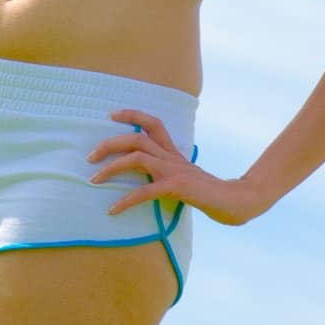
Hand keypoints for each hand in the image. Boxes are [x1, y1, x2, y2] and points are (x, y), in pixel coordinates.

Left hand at [86, 107, 264, 226]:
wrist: (235, 203)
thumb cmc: (208, 193)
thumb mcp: (184, 177)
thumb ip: (166, 172)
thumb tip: (145, 177)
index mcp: (173, 152)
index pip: (153, 123)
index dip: (132, 114)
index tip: (111, 114)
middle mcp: (172, 157)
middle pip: (137, 138)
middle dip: (109, 143)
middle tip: (89, 156)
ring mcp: (174, 170)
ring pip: (137, 157)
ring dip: (111, 167)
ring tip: (94, 180)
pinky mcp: (176, 187)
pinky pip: (145, 191)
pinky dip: (125, 200)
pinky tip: (112, 210)